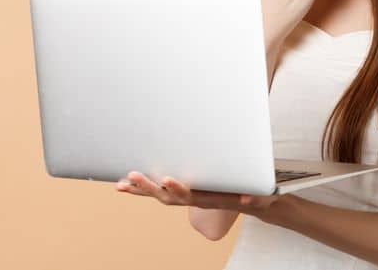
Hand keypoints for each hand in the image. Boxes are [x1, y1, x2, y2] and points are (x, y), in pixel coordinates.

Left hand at [115, 171, 281, 214]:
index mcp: (208, 199)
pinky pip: (160, 189)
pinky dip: (142, 188)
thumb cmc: (252, 195)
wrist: (253, 201)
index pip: (190, 195)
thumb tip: (251, 200)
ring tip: (121, 183)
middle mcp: (194, 198)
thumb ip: (254, 198)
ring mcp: (187, 195)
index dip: (177, 188)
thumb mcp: (256, 196)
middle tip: (131, 175)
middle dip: (148, 186)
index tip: (166, 179)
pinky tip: (125, 184)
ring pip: (160, 194)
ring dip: (140, 188)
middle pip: (167, 195)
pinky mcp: (184, 189)